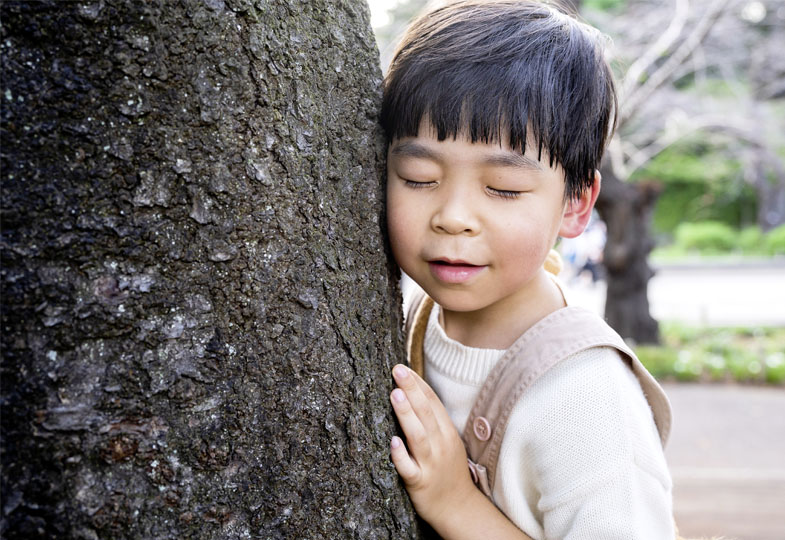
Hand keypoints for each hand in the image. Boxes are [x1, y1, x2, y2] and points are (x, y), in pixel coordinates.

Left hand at [389, 364, 476, 526]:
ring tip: (395, 395)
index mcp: (447, 432)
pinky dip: (401, 455)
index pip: (433, 403)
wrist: (458, 508)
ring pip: (418, 437)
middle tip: (398, 370)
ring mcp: (431, 464)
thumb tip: (412, 393)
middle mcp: (441, 445)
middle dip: (412, 390)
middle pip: (426, 414)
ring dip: (407, 415)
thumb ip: (432, 420)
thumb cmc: (448, 470)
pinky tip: (393, 442)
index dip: (419, 384)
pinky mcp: (420, 482)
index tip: (404, 367)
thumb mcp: (447, 441)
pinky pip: (409, 468)